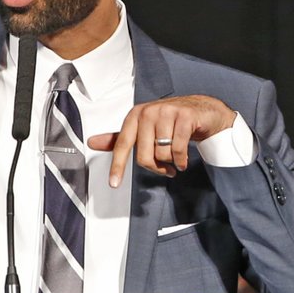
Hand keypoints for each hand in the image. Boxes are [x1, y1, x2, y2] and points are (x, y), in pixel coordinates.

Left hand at [87, 95, 234, 185]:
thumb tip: (92, 142)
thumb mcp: (143, 129)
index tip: (114, 183)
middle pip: (144, 155)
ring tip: (175, 157)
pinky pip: (179, 150)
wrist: (202, 110)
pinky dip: (181, 161)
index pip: (122, 144)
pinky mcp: (185, 117)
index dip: (117, 165)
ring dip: (171, 162)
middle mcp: (148, 112)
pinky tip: (183, 159)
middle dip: (155, 167)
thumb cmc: (170, 121)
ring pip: (163, 154)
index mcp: (135, 116)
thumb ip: (119, 138)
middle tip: (164, 167)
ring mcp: (167, 112)